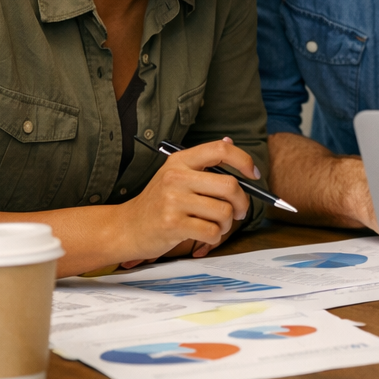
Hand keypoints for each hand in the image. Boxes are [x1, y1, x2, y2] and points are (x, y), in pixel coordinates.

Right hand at [115, 139, 254, 262]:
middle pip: (230, 185)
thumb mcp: (175, 175)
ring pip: (224, 212)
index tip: (253, 175)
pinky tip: (204, 235)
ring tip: (215, 225)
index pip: (221, 150)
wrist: (125, 227)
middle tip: (240, 211)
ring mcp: (173, 200)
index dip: (244, 161)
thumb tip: (230, 141)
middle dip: (242, 202)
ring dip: (226, 224)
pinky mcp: (173, 224)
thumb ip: (203, 162)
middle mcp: (176, 177)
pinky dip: (215, 237)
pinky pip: (212, 231)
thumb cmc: (157, 203)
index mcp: (180, 160)